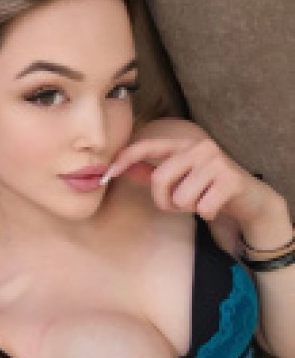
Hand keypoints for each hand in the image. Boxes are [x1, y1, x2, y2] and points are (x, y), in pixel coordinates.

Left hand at [104, 119, 278, 225]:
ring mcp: (216, 161)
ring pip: (181, 197)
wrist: (250, 199)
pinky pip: (202, 207)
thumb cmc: (207, 188)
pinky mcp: (230, 179)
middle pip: (160, 179)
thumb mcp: (178, 179)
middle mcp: (198, 147)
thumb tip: (123, 168)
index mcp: (182, 144)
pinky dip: (206, 213)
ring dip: (188, 208)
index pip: (147, 146)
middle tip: (179, 204)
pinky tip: (216, 206)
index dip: (125, 159)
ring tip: (201, 201)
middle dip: (164, 201)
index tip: (107, 174)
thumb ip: (151, 173)